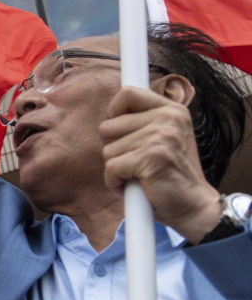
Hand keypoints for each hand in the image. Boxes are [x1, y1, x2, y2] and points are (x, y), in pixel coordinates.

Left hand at [101, 85, 221, 242]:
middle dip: (114, 149)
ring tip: (140, 175)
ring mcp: (161, 136)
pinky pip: (111, 168)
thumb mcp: (160, 138)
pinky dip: (115, 182)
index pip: (127, 94)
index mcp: (171, 109)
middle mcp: (168, 118)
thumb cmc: (168, 174)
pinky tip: (136, 186)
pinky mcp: (151, 157)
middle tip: (137, 162)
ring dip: (117, 168)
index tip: (121, 132)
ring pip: (107, 150)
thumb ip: (140, 121)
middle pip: (108, 126)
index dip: (114, 113)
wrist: (192, 205)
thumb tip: (109, 113)